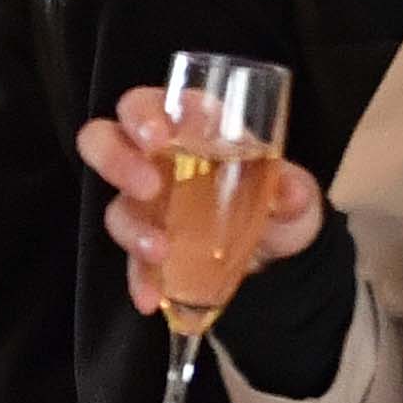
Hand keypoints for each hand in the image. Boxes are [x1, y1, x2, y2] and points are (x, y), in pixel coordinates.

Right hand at [76, 86, 325, 317]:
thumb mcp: (295, 195)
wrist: (278, 258)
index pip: (152, 105)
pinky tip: (151, 297)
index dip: (144, 113)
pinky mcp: (147, 247)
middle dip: (115, 159)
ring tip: (160, 251)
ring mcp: (148, 206)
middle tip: (146, 185)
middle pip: (106, 140)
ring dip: (132, 228)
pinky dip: (138, 278)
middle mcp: (159, 161)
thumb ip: (294, 190)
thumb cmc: (276, 203)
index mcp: (191, 129)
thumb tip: (289, 193)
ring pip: (115, 205)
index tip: (158, 135)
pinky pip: (130, 261)